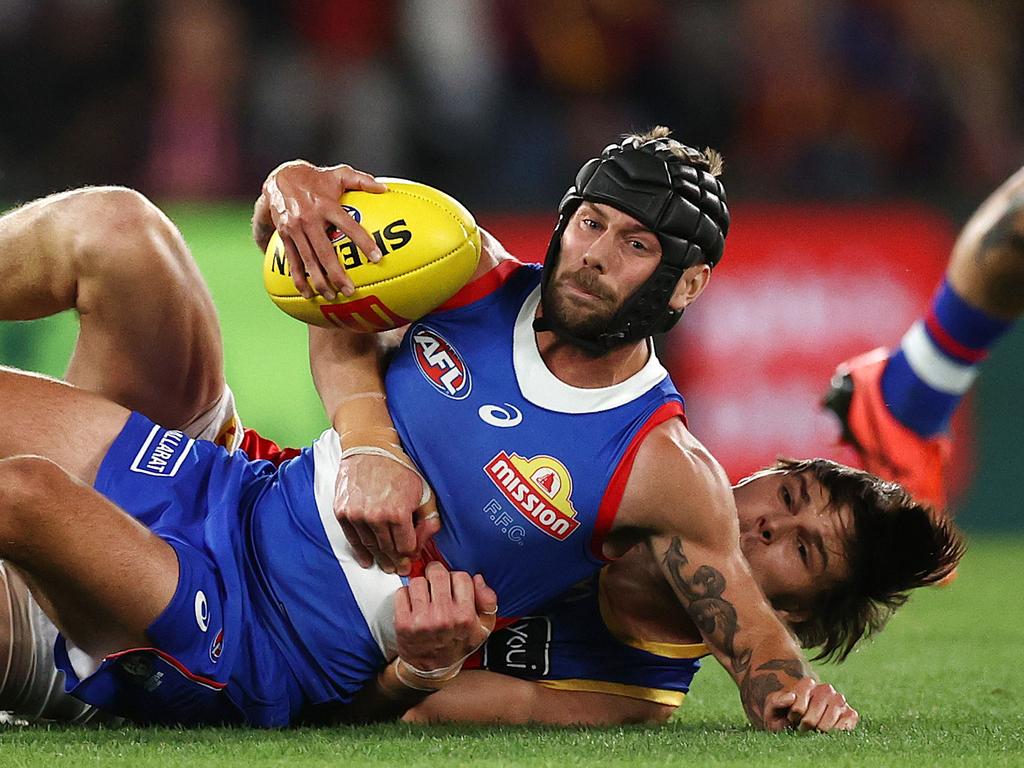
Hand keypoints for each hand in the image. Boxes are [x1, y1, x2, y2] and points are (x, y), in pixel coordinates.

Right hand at [255, 160, 386, 299]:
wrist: (279, 177)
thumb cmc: (316, 178)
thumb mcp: (338, 174)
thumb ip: (362, 180)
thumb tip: (384, 188)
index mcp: (326, 205)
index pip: (348, 225)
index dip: (362, 241)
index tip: (377, 257)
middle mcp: (310, 218)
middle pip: (325, 251)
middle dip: (337, 273)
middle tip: (350, 291)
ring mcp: (295, 228)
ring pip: (308, 260)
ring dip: (319, 281)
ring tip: (331, 296)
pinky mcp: (284, 235)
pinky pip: (293, 260)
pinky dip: (299, 278)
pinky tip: (307, 293)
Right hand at [334, 453, 441, 574]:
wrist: (369, 449)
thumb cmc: (399, 468)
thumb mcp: (423, 490)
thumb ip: (429, 518)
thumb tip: (426, 541)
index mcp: (398, 513)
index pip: (407, 547)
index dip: (411, 554)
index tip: (412, 557)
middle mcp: (376, 517)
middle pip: (388, 550)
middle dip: (397, 562)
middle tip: (400, 569)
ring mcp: (357, 516)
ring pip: (371, 547)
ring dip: (380, 559)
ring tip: (386, 566)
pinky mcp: (343, 513)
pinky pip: (353, 540)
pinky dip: (360, 553)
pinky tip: (367, 560)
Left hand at [394, 562, 497, 674]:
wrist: (431, 669)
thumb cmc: (457, 644)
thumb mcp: (482, 628)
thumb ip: (488, 601)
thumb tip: (478, 578)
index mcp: (465, 617)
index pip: (461, 577)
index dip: (456, 580)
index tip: (453, 587)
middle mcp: (444, 618)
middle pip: (437, 573)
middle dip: (436, 575)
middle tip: (435, 584)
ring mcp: (422, 620)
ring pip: (418, 581)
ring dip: (421, 586)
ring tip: (424, 597)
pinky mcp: (403, 623)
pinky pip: (401, 592)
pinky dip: (406, 595)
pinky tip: (413, 604)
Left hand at [764, 677, 858, 732]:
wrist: (799, 723)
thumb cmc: (784, 715)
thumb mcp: (773, 708)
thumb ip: (777, 701)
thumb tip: (791, 697)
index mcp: (807, 684)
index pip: (801, 703)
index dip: (796, 713)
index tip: (792, 716)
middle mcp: (826, 689)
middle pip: (815, 712)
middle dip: (807, 723)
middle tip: (802, 726)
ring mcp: (839, 701)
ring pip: (831, 717)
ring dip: (820, 728)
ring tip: (814, 730)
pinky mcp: (850, 714)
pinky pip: (847, 723)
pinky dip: (836, 730)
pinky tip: (828, 732)